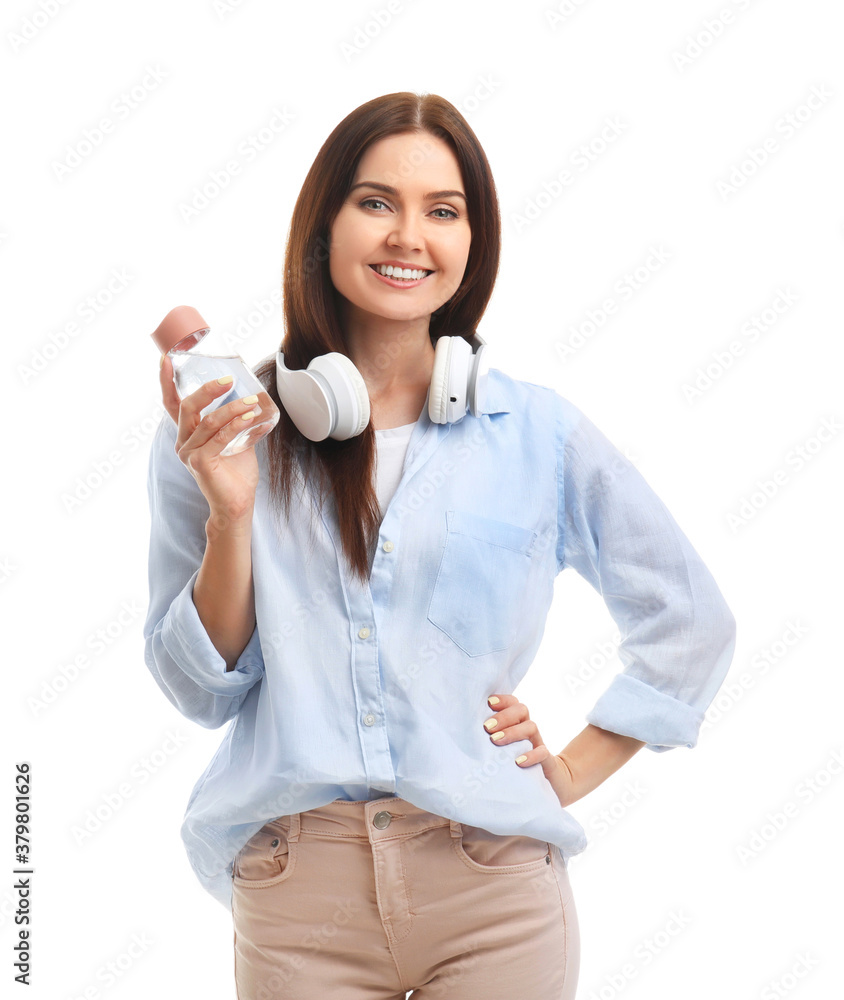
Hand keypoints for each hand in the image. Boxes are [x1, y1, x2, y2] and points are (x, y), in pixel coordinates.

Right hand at [159, 354, 260, 523]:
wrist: (237, 503)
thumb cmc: (236, 473)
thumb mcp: (236, 441)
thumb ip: (237, 422)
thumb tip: (253, 400)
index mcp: (187, 435)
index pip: (172, 404)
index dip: (167, 382)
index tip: (167, 359)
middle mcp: (183, 442)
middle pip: (188, 407)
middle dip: (208, 390)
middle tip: (229, 380)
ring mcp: (188, 453)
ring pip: (207, 421)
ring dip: (232, 408)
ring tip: (252, 402)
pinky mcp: (199, 463)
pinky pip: (219, 437)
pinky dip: (236, 425)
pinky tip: (250, 417)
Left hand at [483, 693, 576, 808]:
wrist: (552, 784)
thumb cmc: (518, 764)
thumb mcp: (504, 750)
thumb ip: (491, 739)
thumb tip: (463, 736)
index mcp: (518, 723)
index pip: (513, 703)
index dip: (503, 700)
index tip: (489, 703)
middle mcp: (529, 730)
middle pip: (521, 711)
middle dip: (503, 716)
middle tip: (487, 727)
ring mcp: (538, 744)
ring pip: (531, 727)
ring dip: (512, 732)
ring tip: (495, 741)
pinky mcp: (548, 762)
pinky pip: (543, 753)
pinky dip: (531, 755)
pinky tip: (518, 761)